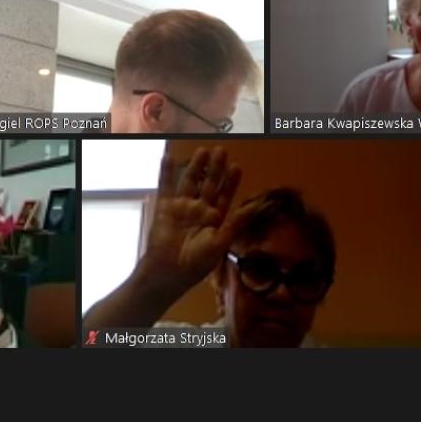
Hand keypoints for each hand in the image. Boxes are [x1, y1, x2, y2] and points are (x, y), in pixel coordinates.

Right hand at [133, 146, 248, 301]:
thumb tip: (255, 206)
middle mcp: (199, 210)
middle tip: (221, 150)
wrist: (169, 271)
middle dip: (215, 169)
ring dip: (195, 166)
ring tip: (203, 150)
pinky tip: (168, 157)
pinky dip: (166, 172)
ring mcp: (182, 207)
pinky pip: (166, 186)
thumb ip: (236, 222)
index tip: (236, 167)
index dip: (230, 182)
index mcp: (215, 220)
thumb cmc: (197, 261)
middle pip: (209, 185)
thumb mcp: (221, 242)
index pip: (225, 196)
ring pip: (190, 181)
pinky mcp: (165, 207)